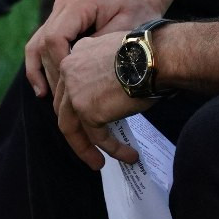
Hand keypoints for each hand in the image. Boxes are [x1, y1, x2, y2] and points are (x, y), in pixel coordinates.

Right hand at [25, 0, 164, 97]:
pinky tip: (42, 84)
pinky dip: (41, 61)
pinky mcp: (61, 13)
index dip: (59, 64)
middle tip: (61, 98)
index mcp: (80, 0)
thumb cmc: (140, 9)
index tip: (71, 85)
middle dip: (51, 72)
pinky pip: (43, 38)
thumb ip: (98, 49)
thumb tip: (77, 74)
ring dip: (41, 69)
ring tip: (45, 95)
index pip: (55, 37)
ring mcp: (60, 5)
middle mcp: (64, 0)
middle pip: (44, 41)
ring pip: (38, 41)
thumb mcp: (125, 31)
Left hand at [53, 29, 151, 169]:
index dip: (76, 109)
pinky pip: (98, 137)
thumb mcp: (115, 56)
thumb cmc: (145, 55)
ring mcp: (74, 92)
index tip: (87, 123)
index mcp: (75, 56)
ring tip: (98, 163)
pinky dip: (113, 149)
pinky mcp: (87, 110)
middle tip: (88, 148)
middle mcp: (68, 72)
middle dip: (76, 134)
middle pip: (65, 110)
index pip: (68, 88)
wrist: (153, 58)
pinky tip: (128, 155)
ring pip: (74, 128)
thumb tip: (109, 94)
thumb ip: (103, 71)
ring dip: (86, 149)